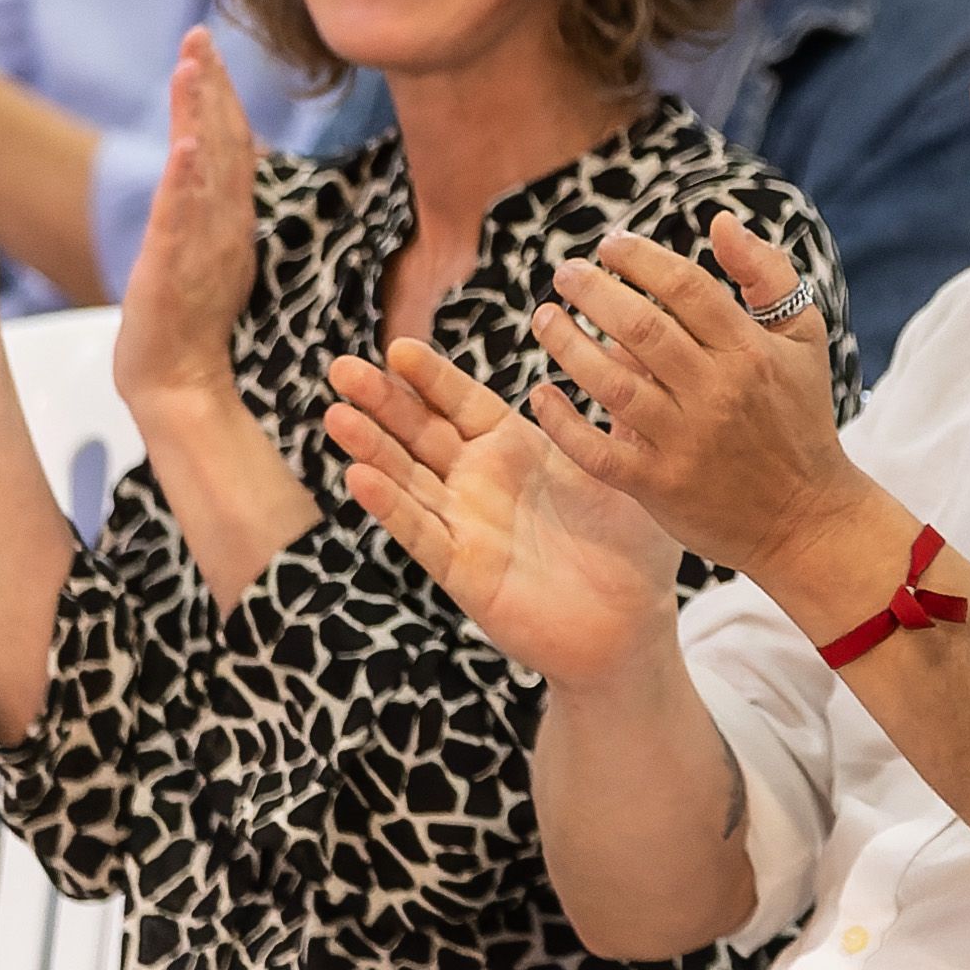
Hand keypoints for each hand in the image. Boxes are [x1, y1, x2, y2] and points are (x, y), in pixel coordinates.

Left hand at [112, 29, 259, 417]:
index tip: (207, 49)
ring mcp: (203, 247)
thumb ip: (205, 213)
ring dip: (201, 115)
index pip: (231, 145)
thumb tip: (202, 172)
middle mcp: (225, 226)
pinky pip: (183, 218)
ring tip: (192, 66)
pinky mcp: (175, 270)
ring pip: (207, 169)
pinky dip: (188, 180)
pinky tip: (185, 143)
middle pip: (225, 144)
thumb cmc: (184, 329)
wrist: (180, 386)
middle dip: (212, 87)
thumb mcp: (201, 256)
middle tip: (199, 36)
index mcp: (230, 222)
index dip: (221, 95)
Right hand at [324, 341, 683, 682]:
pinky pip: (422, 535)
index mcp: (515, 448)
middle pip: (421, 432)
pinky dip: (391, 508)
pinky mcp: (464, 571)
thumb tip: (630, 342)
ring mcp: (466, 525)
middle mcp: (481, 481)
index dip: (431, 377)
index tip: (398, 348)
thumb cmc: (633, 547)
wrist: (634, 627)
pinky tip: (358, 479)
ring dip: (371, 449)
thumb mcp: (625, 466)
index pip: (462, 401)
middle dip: (382, 401)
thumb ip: (616, 410)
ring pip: (408, 479)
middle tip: (342, 367)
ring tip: (336, 415)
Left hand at [511, 216, 860, 577]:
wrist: (804, 518)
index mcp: (749, 352)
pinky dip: (563, 422)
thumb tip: (719, 222)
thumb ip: (768, 274)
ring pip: (611, 382)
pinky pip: (597, 450)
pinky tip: (541, 394)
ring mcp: (685, 441)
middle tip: (565, 273)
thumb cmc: (798, 418)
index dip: (641, 258)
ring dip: (568, 344)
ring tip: (545, 318)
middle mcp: (716, 393)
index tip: (609, 246)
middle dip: (593, 292)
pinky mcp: (659, 485)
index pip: (686, 287)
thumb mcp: (803, 338)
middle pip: (641, 328)